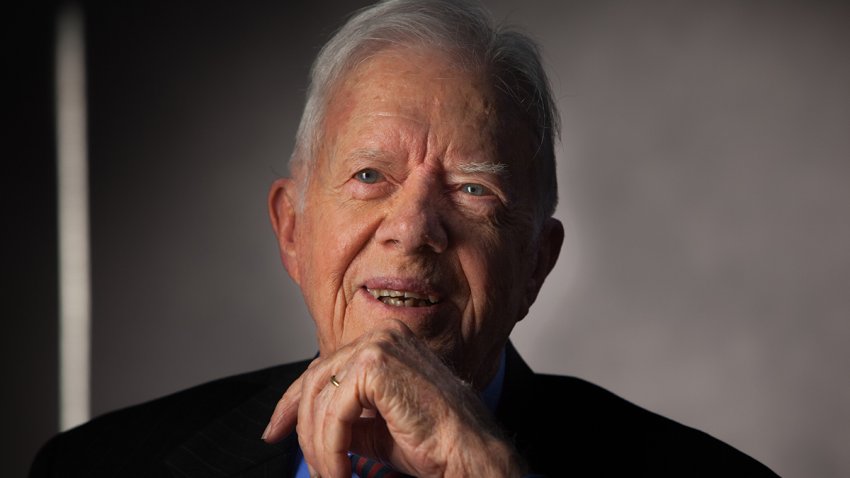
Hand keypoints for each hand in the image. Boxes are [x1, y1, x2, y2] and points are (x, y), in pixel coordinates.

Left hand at [261, 319, 525, 476]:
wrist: (470, 455)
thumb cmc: (435, 443)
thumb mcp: (376, 428)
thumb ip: (346, 418)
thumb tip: (309, 429)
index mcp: (385, 343)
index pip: (323, 368)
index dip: (291, 404)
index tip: (274, 432)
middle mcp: (382, 335)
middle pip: (315, 381)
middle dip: (302, 429)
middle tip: (310, 467)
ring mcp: (380, 344)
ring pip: (320, 398)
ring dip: (318, 446)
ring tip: (331, 474)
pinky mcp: (377, 364)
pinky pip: (334, 411)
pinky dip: (330, 447)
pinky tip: (340, 470)